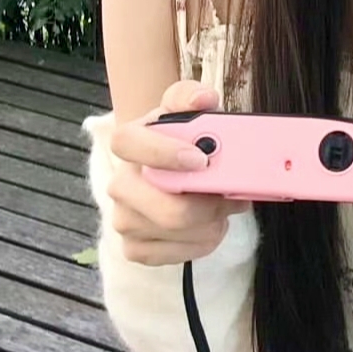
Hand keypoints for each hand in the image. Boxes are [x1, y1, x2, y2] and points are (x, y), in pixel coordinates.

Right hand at [107, 80, 250, 265]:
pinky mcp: (134, 248)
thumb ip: (191, 96)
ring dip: (212, 222)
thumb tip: (203, 99)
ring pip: (177, 232)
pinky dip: (202, 243)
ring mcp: (124, 219)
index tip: (201, 159)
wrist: (168, 163)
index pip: (130, 145)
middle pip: (167, 208)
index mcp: (128, 142)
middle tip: (233, 194)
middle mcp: (120, 183)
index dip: (164, 153)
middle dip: (209, 204)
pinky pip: (174, 255)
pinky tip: (211, 226)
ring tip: (225, 206)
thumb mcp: (186, 107)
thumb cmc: (181, 134)